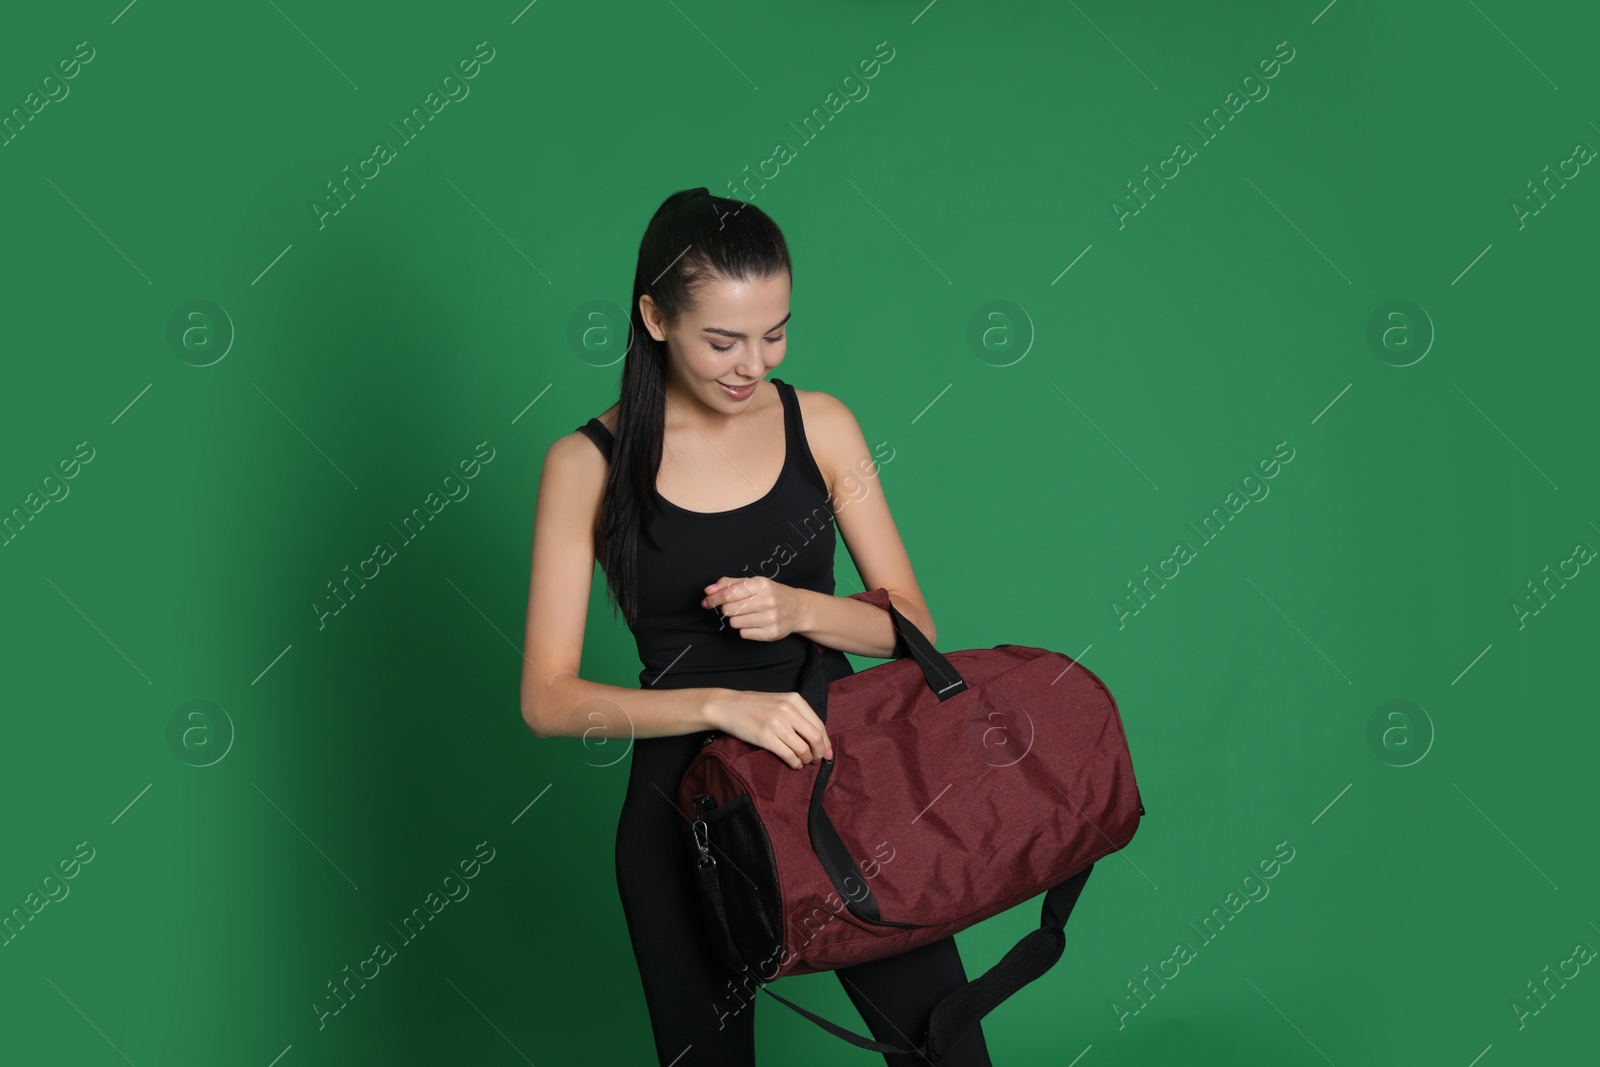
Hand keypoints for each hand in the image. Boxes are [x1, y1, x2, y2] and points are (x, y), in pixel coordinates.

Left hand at [701, 576, 803, 641]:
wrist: (798, 609)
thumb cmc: (771, 593)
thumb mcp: (754, 583)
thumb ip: (729, 583)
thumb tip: (708, 590)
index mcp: (761, 584)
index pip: (728, 594)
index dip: (713, 598)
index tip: (707, 601)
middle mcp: (767, 600)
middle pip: (729, 609)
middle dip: (727, 609)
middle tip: (736, 607)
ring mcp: (770, 618)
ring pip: (735, 623)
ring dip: (737, 619)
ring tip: (749, 614)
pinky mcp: (771, 633)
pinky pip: (744, 634)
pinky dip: (746, 629)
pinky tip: (756, 623)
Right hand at [704, 688, 831, 767]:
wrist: (727, 706)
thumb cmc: (753, 706)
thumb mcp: (779, 701)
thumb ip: (797, 715)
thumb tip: (816, 737)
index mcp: (794, 700)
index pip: (819, 725)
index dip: (826, 742)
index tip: (827, 753)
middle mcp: (788, 710)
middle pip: (815, 737)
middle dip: (819, 753)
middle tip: (817, 760)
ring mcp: (777, 724)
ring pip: (803, 748)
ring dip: (807, 759)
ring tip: (803, 762)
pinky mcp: (765, 737)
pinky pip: (788, 755)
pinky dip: (795, 763)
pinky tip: (794, 764)